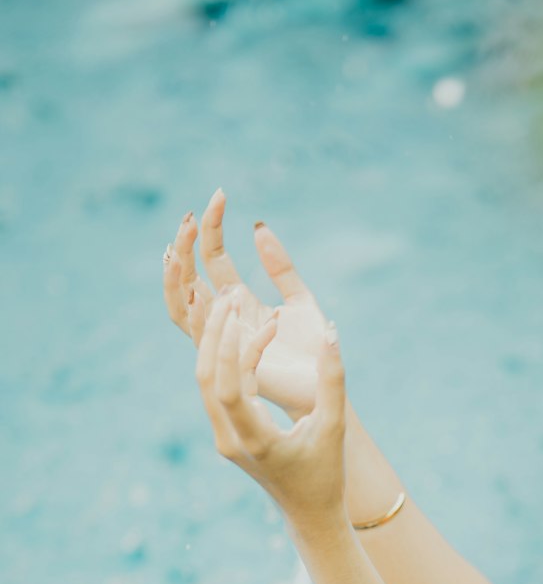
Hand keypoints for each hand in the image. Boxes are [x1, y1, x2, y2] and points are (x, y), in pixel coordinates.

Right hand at [164, 190, 327, 419]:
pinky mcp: (228, 362)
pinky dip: (196, 313)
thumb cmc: (314, 351)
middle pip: (188, 278)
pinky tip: (197, 288)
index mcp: (238, 302)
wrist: (325, 388)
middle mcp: (224, 320)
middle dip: (183, 246)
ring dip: (177, 277)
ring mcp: (222, 340)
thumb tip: (257, 226)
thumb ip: (280, 267)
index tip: (220, 195)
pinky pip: (201, 337)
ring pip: (182, 307)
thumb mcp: (300, 299)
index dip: (212, 227)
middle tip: (190, 216)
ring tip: (178, 246)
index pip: (213, 258)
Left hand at [196, 292, 347, 522]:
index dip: (232, 350)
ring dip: (217, 343)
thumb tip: (332, 331)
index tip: (248, 316)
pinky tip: (252, 335)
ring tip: (232, 306)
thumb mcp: (334, 424)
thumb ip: (333, 378)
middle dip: (213, 334)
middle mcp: (230, 441)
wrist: (309, 513)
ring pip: (206, 381)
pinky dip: (231, 360)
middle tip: (227, 296)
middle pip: (205, 379)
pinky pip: (219, 387)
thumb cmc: (327, 472)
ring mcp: (223, 438)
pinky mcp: (225, 432)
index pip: (228, 390)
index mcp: (256, 442)